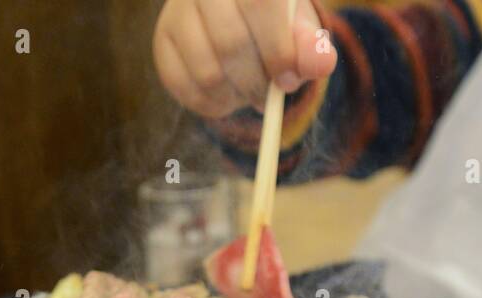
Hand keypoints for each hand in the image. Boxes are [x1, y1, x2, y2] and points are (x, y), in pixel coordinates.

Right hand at [153, 0, 336, 117]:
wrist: (234, 8)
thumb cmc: (275, 19)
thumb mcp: (298, 26)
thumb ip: (311, 45)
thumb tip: (320, 64)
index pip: (259, 4)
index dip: (277, 49)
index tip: (288, 80)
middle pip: (229, 42)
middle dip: (255, 82)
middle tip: (266, 98)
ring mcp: (176, 10)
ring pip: (205, 70)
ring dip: (232, 97)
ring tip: (246, 94)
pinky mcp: (161, 38)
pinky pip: (181, 85)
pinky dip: (208, 104)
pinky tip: (225, 98)